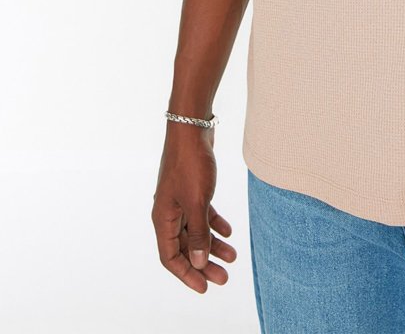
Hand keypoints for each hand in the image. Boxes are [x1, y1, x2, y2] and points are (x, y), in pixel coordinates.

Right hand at [151, 125, 236, 292]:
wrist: (192, 126)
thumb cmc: (191, 163)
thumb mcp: (197, 202)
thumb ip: (198, 234)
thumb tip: (199, 263)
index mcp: (163, 218)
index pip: (170, 258)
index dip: (187, 274)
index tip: (205, 287)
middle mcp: (168, 212)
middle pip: (185, 247)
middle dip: (204, 264)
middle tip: (225, 278)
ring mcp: (180, 200)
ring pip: (195, 231)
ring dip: (213, 245)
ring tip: (233, 257)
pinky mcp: (192, 188)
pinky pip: (202, 214)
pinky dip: (214, 224)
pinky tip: (229, 232)